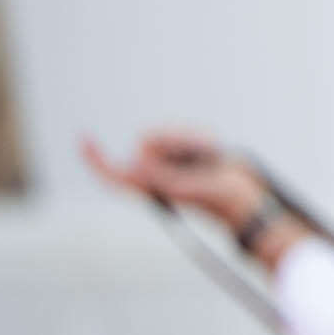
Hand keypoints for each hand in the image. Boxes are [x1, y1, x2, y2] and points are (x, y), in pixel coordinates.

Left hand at [79, 127, 268, 230]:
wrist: (249, 201)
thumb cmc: (222, 200)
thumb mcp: (192, 187)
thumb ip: (163, 175)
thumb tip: (138, 156)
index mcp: (152, 189)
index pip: (114, 175)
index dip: (95, 159)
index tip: (84, 137)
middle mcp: (158, 175)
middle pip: (147, 141)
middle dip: (170, 139)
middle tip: (194, 153)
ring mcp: (175, 164)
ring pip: (167, 133)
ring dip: (189, 137)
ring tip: (211, 153)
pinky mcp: (191, 155)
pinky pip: (186, 133)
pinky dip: (201, 137)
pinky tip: (214, 149)